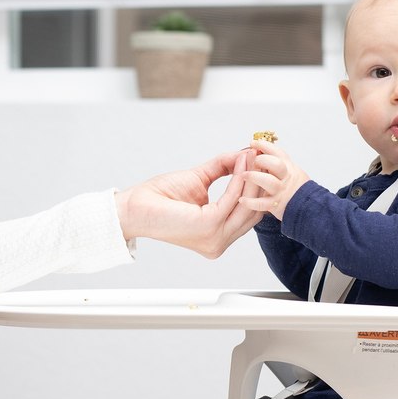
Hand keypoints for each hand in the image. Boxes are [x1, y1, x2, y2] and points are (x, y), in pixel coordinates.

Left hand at [115, 150, 263, 258]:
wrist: (136, 207)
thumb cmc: (160, 198)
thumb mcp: (199, 181)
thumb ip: (222, 170)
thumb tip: (242, 155)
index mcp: (218, 238)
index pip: (248, 216)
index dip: (256, 190)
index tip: (259, 165)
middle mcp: (219, 243)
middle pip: (253, 212)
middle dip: (259, 183)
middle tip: (261, 158)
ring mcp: (215, 238)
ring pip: (247, 205)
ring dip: (251, 177)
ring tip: (253, 156)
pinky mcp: (209, 226)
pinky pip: (232, 198)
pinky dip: (239, 178)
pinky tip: (240, 162)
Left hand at [238, 139, 309, 220]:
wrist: (308, 207)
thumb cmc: (293, 188)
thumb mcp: (289, 171)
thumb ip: (276, 162)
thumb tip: (258, 150)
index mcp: (288, 167)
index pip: (278, 152)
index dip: (265, 146)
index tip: (253, 143)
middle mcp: (285, 178)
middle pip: (276, 164)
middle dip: (262, 160)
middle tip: (252, 160)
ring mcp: (281, 191)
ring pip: (269, 182)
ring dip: (254, 177)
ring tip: (243, 175)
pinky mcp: (276, 205)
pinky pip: (262, 204)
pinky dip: (251, 202)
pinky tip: (242, 200)